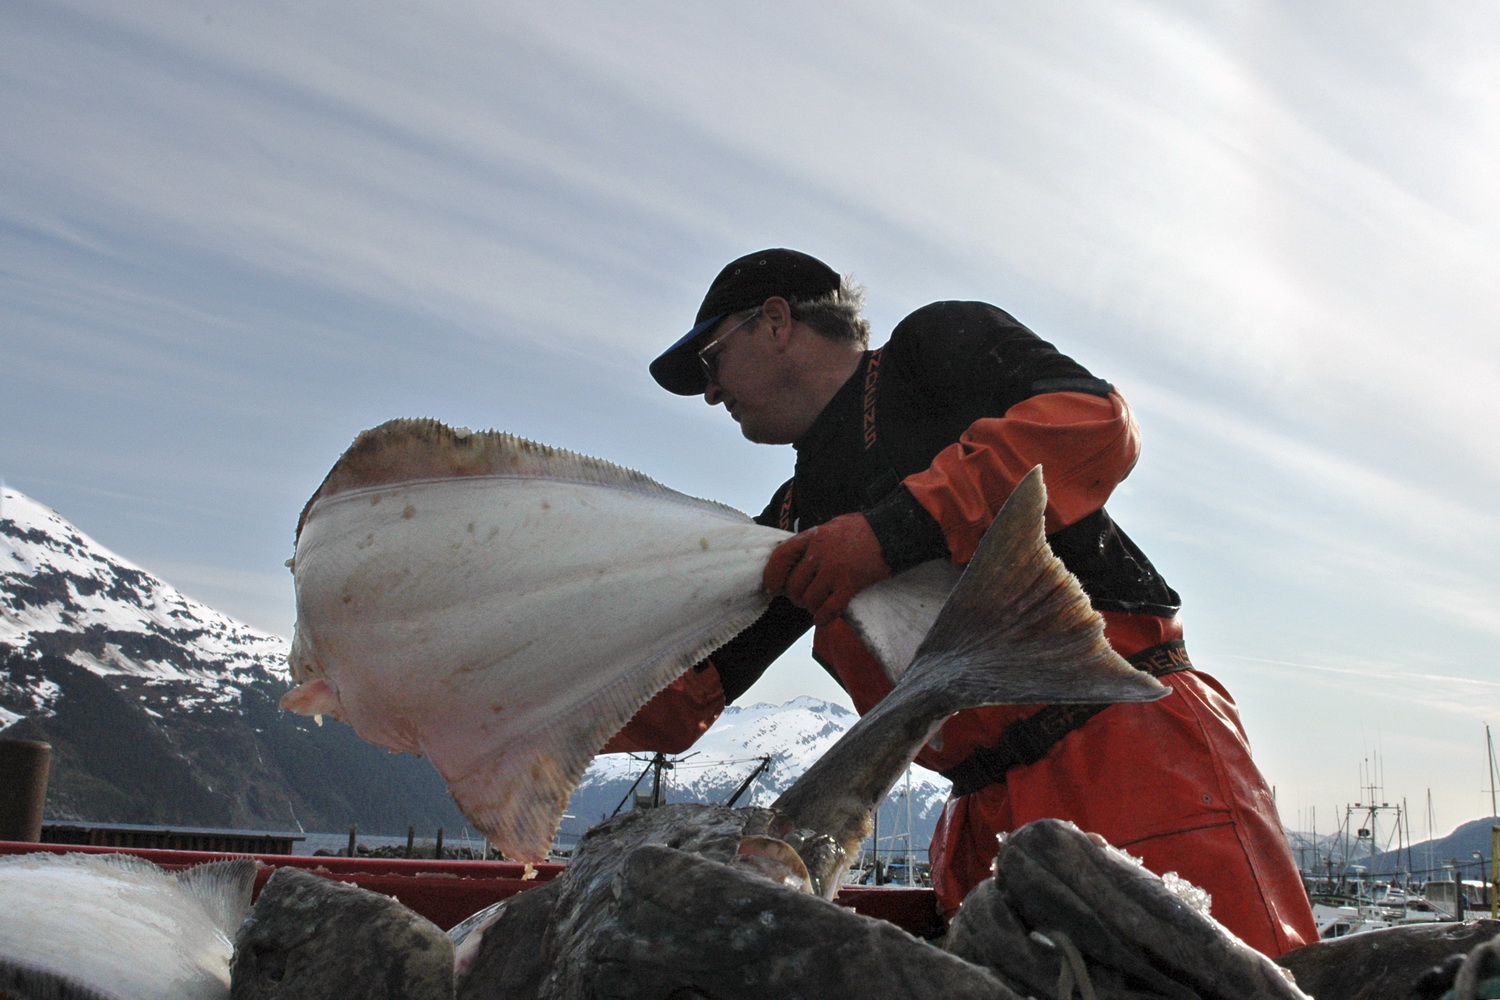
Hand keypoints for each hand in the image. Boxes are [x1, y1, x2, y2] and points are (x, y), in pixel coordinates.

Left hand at [763, 513, 890, 626]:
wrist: (894, 531)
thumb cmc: (864, 529)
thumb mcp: (832, 527)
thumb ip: (814, 543)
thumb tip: (798, 561)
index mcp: (813, 536)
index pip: (781, 557)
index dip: (772, 575)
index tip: (772, 587)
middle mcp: (819, 553)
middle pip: (794, 585)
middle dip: (796, 597)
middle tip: (803, 599)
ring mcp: (834, 569)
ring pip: (809, 599)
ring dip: (811, 607)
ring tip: (817, 606)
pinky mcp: (850, 584)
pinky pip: (829, 609)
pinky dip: (823, 618)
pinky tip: (824, 618)